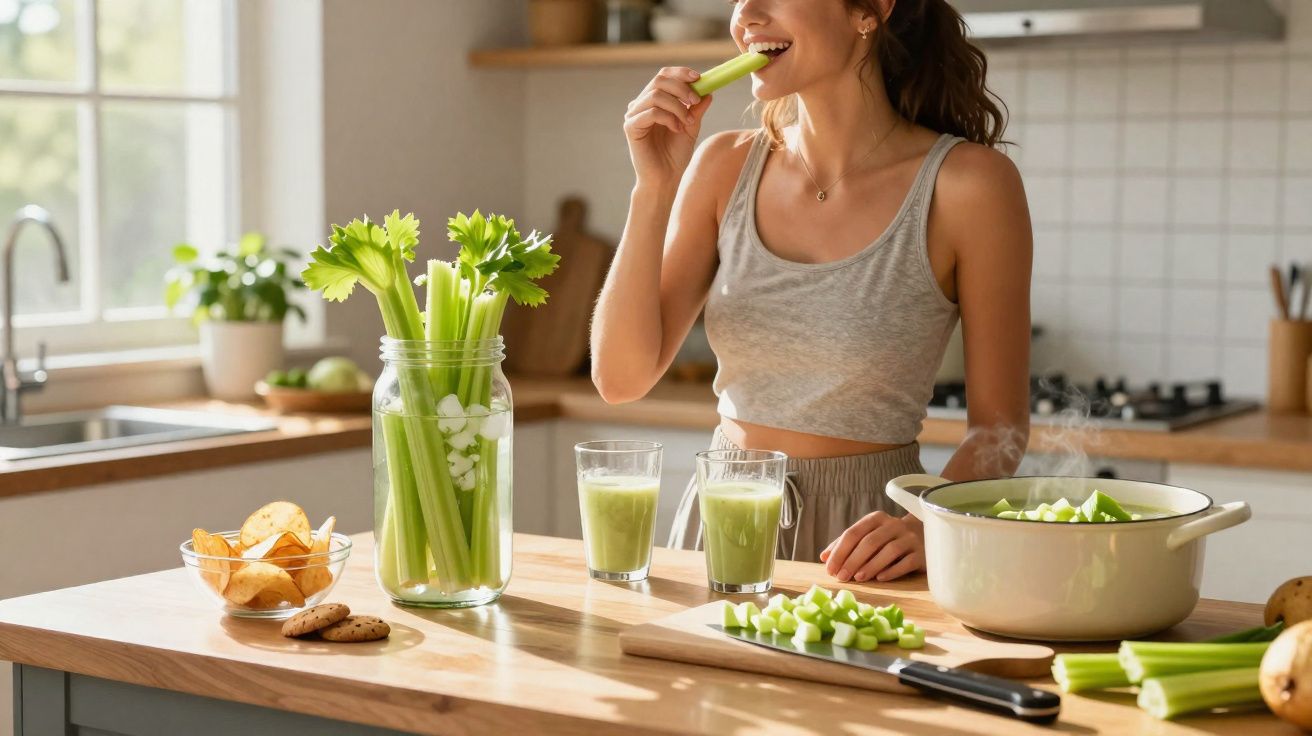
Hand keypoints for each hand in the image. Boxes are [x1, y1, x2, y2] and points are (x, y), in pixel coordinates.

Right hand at [623, 67, 713, 186]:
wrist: (666, 179)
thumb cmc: (676, 155)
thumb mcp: (691, 127)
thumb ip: (696, 109)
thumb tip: (708, 90)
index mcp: (654, 101)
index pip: (664, 76)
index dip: (680, 73)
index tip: (699, 78)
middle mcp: (641, 105)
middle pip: (658, 80)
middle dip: (681, 87)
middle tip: (695, 101)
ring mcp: (634, 115)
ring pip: (656, 95)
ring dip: (677, 107)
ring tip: (688, 123)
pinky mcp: (630, 127)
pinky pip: (650, 112)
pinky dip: (668, 118)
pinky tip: (677, 129)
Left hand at [820, 512, 924, 582]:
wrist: (924, 535)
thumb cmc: (888, 538)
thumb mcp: (868, 535)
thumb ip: (846, 544)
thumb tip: (824, 557)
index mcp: (876, 519)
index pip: (854, 533)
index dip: (840, 551)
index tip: (830, 568)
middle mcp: (893, 525)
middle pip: (870, 542)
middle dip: (852, 560)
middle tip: (841, 577)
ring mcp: (909, 539)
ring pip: (889, 551)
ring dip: (871, 565)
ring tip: (858, 578)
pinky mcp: (922, 553)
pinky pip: (906, 562)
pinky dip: (892, 570)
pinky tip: (880, 579)